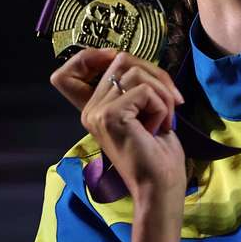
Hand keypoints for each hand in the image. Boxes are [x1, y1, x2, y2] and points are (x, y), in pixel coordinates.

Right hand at [49, 48, 186, 241]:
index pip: (67, 72)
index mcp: (95, 109)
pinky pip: (144, 91)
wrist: (160, 186)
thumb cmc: (158, 152)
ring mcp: (97, 112)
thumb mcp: (144, 110)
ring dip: (162, 94)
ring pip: (136, 73)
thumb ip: (132, 86)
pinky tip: (159, 128)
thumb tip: (126, 57)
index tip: (118, 59)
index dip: (91, 55)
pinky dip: (161, 106)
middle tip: (173, 99)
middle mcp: (90, 109)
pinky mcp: (110, 116)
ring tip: (164, 119)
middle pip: (121, 60)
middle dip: (155, 74)